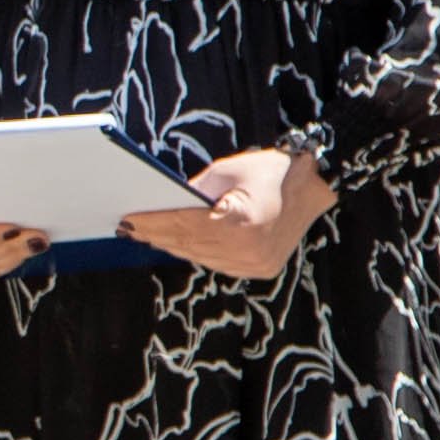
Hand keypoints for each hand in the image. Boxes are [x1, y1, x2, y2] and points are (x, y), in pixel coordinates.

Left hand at [123, 143, 334, 281]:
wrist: (312, 185)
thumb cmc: (269, 170)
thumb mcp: (226, 170)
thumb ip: (193, 191)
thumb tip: (159, 205)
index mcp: (242, 223)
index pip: (184, 225)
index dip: (153, 223)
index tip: (127, 219)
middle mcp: (249, 250)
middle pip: (189, 244)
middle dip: (157, 235)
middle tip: (129, 227)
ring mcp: (256, 264)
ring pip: (201, 257)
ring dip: (172, 246)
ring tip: (146, 234)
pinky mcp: (260, 269)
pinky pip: (217, 262)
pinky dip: (195, 252)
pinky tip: (176, 243)